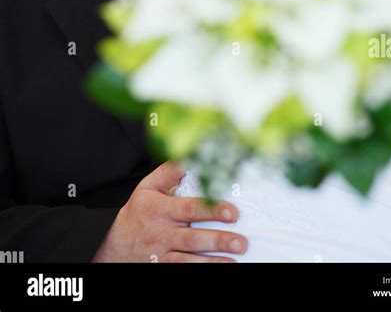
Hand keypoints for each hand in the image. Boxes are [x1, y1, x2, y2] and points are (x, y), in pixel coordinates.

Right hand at [91, 161, 247, 262]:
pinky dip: (200, 271)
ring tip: (235, 260)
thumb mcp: (148, 187)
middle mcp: (161, 233)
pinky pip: (182, 271)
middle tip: (240, 242)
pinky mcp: (162, 268)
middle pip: (192, 238)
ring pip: (188, 260)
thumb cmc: (138, 211)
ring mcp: (161, 254)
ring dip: (213, 262)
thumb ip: (169, 172)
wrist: (114, 243)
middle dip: (217, 240)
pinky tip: (219, 269)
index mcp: (159, 209)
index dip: (212, 210)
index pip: (190, 209)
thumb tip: (189, 156)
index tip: (233, 212)